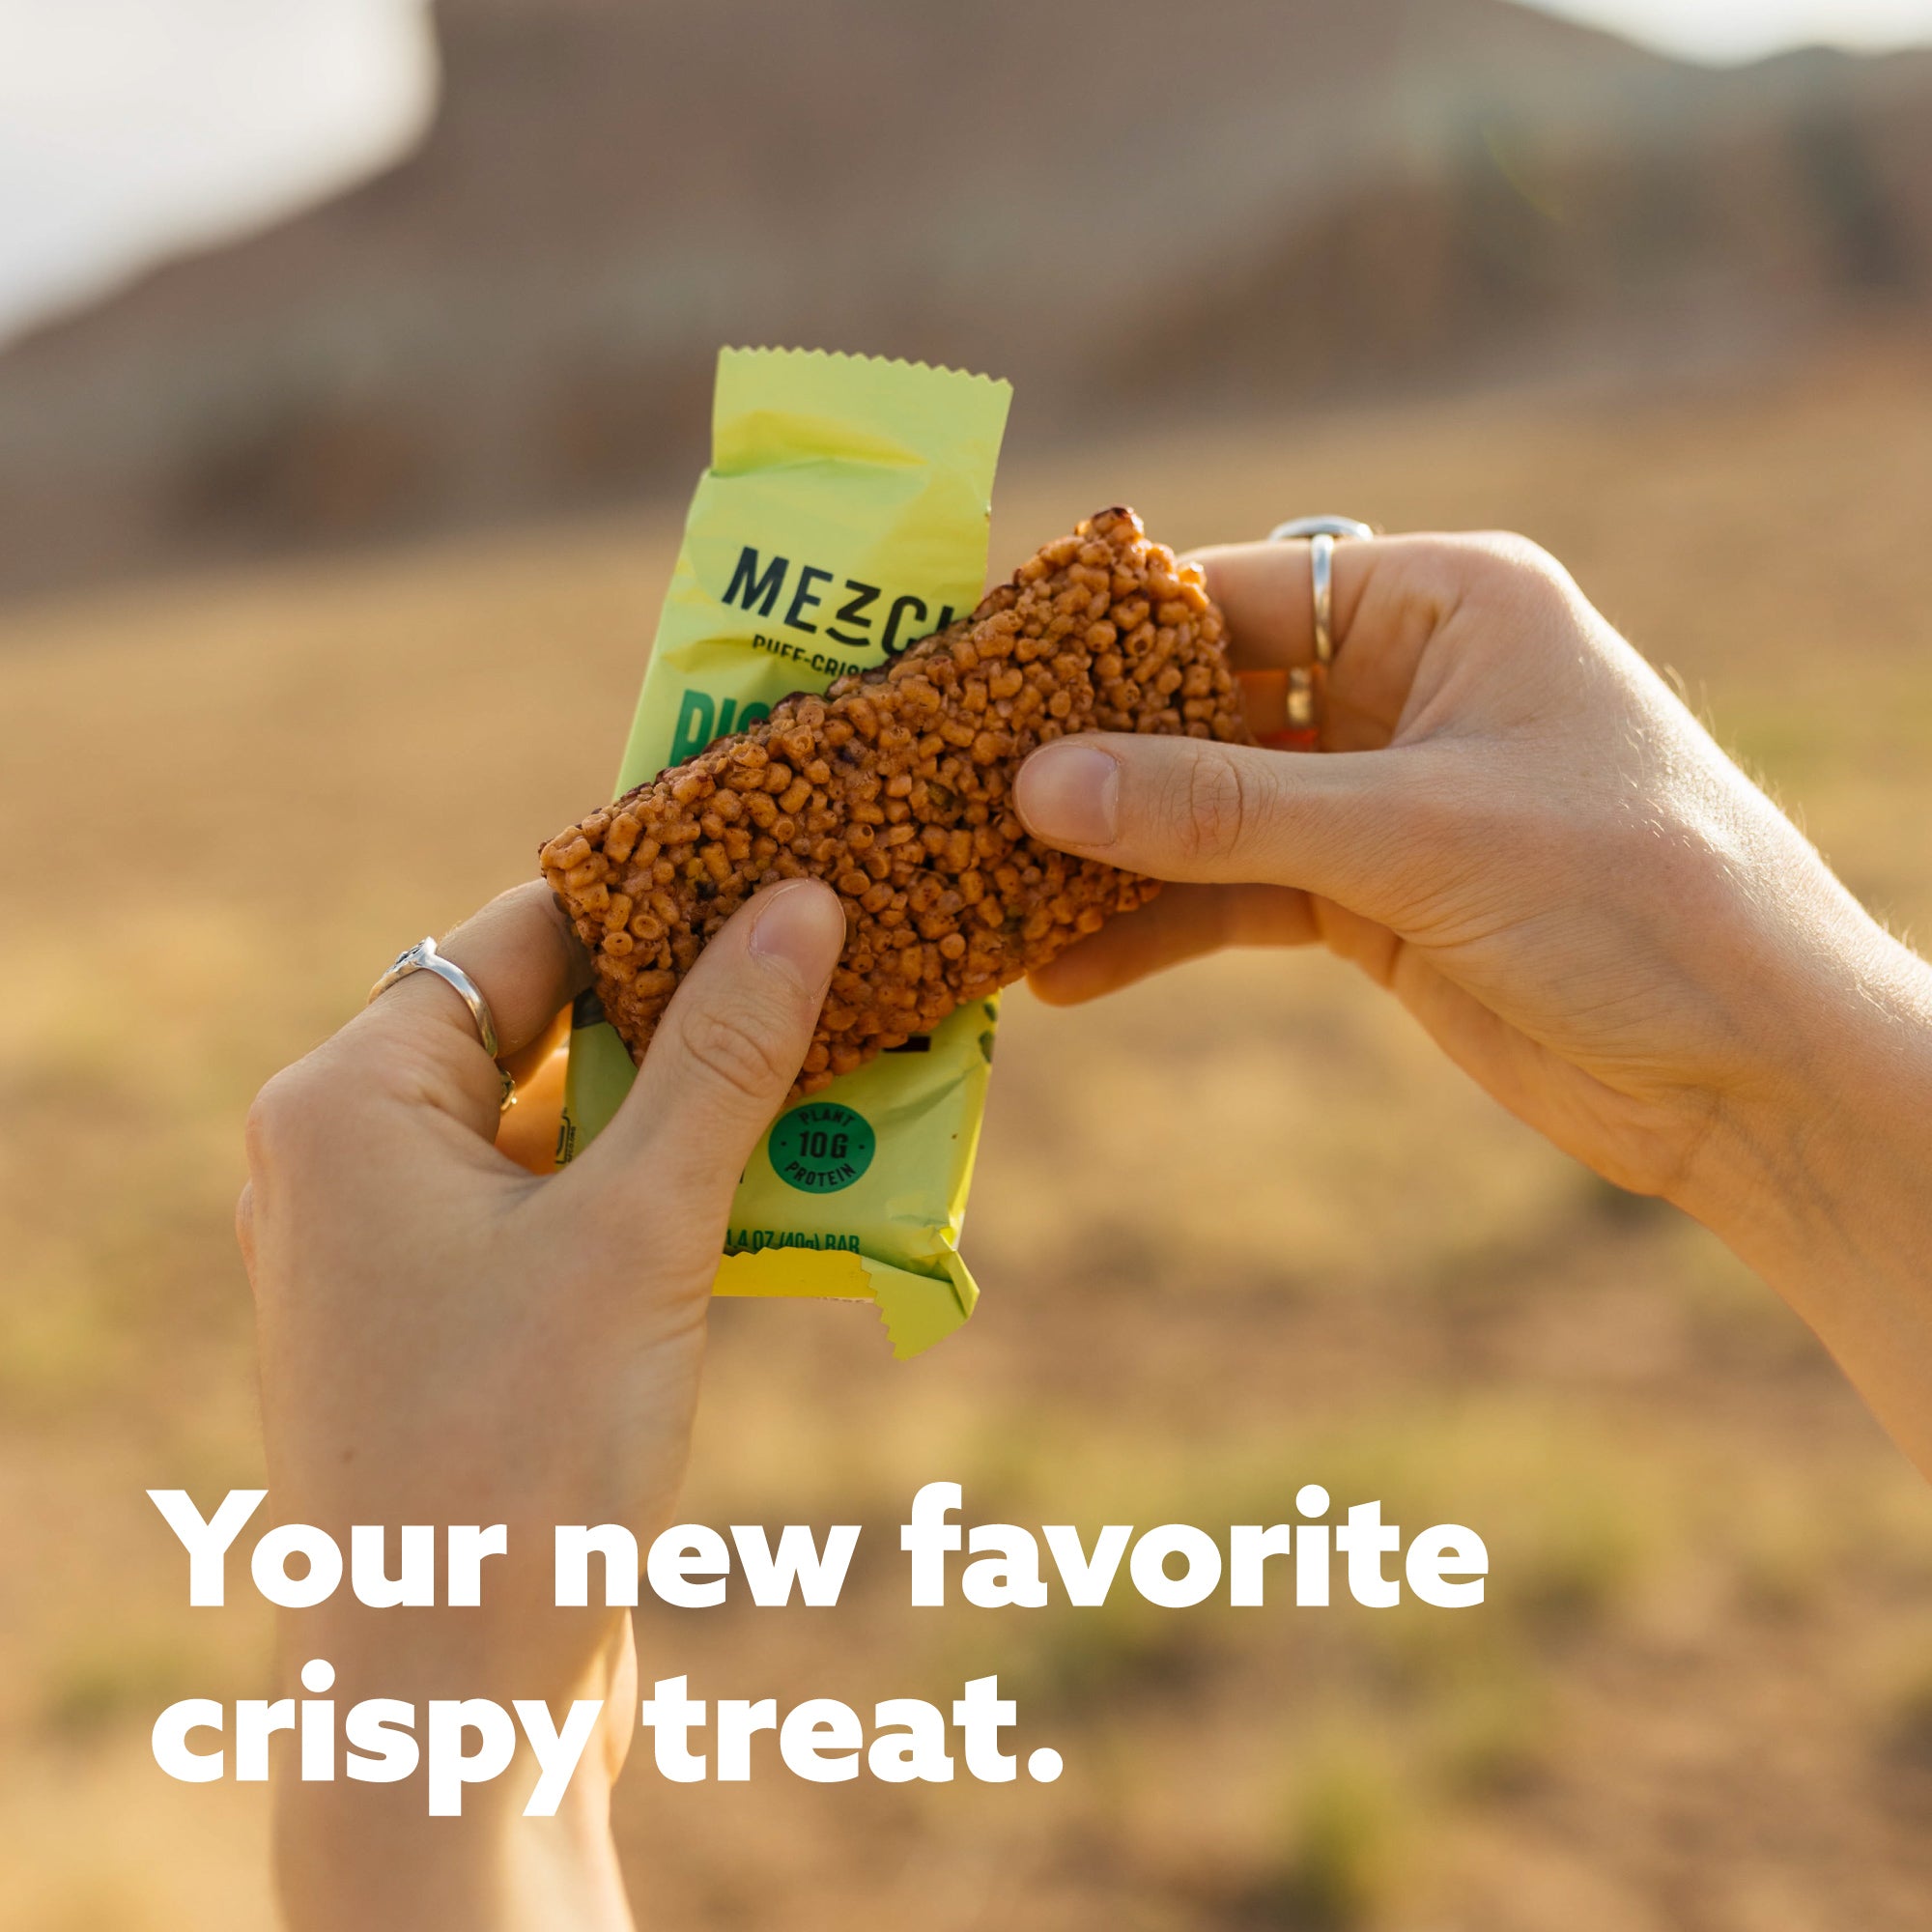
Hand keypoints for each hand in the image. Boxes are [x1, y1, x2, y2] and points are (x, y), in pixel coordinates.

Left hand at [238, 876, 847, 1931]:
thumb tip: (801, 902)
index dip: (653, 889)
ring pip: (582, 1122)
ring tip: (845, 1043)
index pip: (519, 935)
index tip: (775, 849)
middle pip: (554, 1024)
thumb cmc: (517, 1458)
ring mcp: (413, 1247)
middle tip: (832, 944)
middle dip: (699, 1001)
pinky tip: (799, 1169)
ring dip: (707, 1100)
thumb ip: (724, 1058)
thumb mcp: (640, 1232)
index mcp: (350, 1103)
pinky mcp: (471, 1322)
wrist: (456, 1711)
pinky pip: (585, 1208)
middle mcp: (360, 1161)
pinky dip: (683, 1185)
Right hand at [1014, 535, 1931, 1466]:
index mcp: (1444, 604)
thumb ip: (1224, 810)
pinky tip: (1067, 973)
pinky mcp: (1374, 897)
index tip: (982, 673)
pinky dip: (1160, 930)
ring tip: (986, 892)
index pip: (1237, 592)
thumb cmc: (1634, 903)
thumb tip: (1040, 783)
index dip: (1107, 639)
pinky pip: (1236, 896)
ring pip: (1210, 808)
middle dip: (1093, 757)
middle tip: (958, 789)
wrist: (1752, 1074)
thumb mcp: (1418, 837)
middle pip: (1209, 702)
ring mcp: (1384, 796)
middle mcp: (1406, 684)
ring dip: (1112, 857)